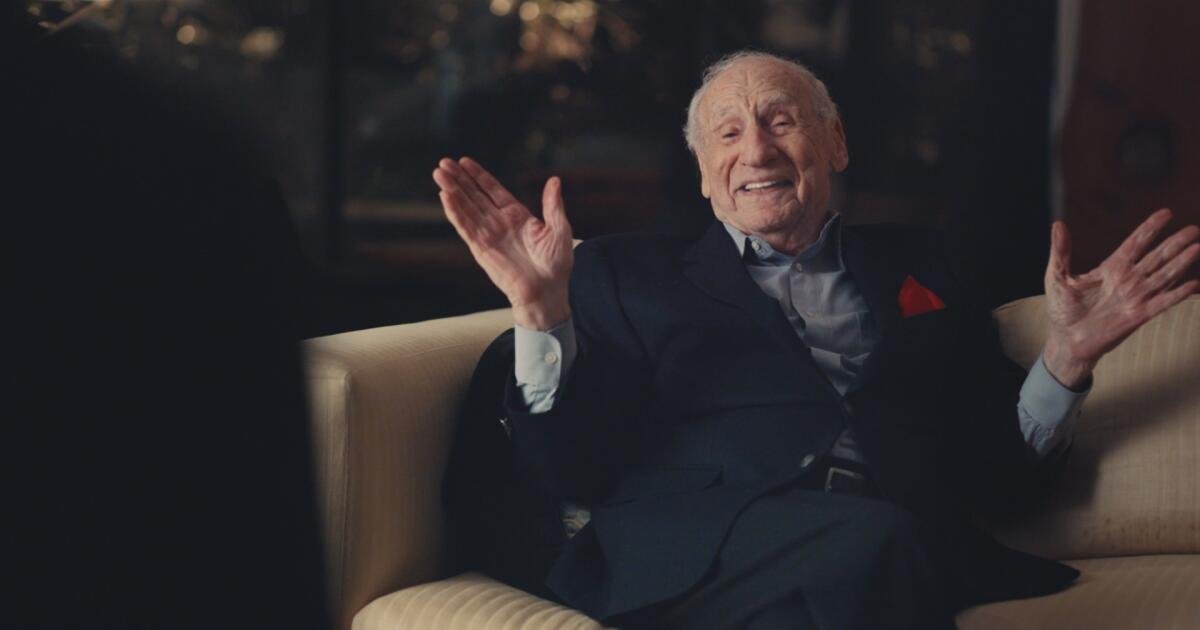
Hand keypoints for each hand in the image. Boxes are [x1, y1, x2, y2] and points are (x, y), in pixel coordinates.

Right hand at [433, 157, 573, 329]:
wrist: (547, 292)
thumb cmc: (556, 265)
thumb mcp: (559, 229)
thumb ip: (553, 205)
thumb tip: (555, 180)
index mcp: (517, 216)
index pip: (493, 190)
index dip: (479, 176)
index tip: (464, 161)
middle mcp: (499, 223)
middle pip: (474, 196)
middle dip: (459, 179)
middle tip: (444, 163)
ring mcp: (489, 235)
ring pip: (466, 208)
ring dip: (452, 191)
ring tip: (439, 173)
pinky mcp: (481, 249)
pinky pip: (465, 227)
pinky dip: (455, 212)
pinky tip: (445, 197)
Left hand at [1043, 208, 1198, 387]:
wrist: (1066, 341)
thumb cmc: (1062, 309)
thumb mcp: (1056, 276)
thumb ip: (1061, 251)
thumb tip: (1057, 224)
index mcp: (1111, 268)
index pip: (1135, 243)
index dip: (1150, 228)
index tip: (1166, 213)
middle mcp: (1128, 280)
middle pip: (1156, 256)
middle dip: (1175, 243)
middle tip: (1194, 229)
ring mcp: (1135, 297)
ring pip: (1164, 275)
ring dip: (1181, 262)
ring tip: (1197, 247)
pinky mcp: (1138, 316)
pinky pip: (1162, 303)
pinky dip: (1178, 294)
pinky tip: (1193, 284)